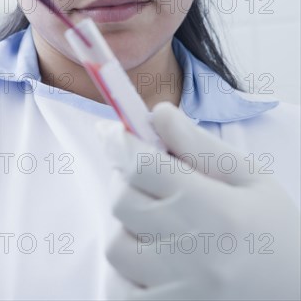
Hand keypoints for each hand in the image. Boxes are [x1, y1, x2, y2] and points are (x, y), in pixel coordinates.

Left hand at [96, 102, 299, 299]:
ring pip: (116, 244)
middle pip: (122, 200)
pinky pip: (119, 288)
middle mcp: (193, 252)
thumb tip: (158, 113)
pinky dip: (126, 266)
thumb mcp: (249, 177)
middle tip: (145, 174)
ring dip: (127, 223)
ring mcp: (178, 291)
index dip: (121, 143)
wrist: (294, 292)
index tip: (115, 132)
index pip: (143, 165)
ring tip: (156, 219)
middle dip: (126, 178)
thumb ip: (199, 145)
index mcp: (216, 209)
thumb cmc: (275, 230)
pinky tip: (153, 255)